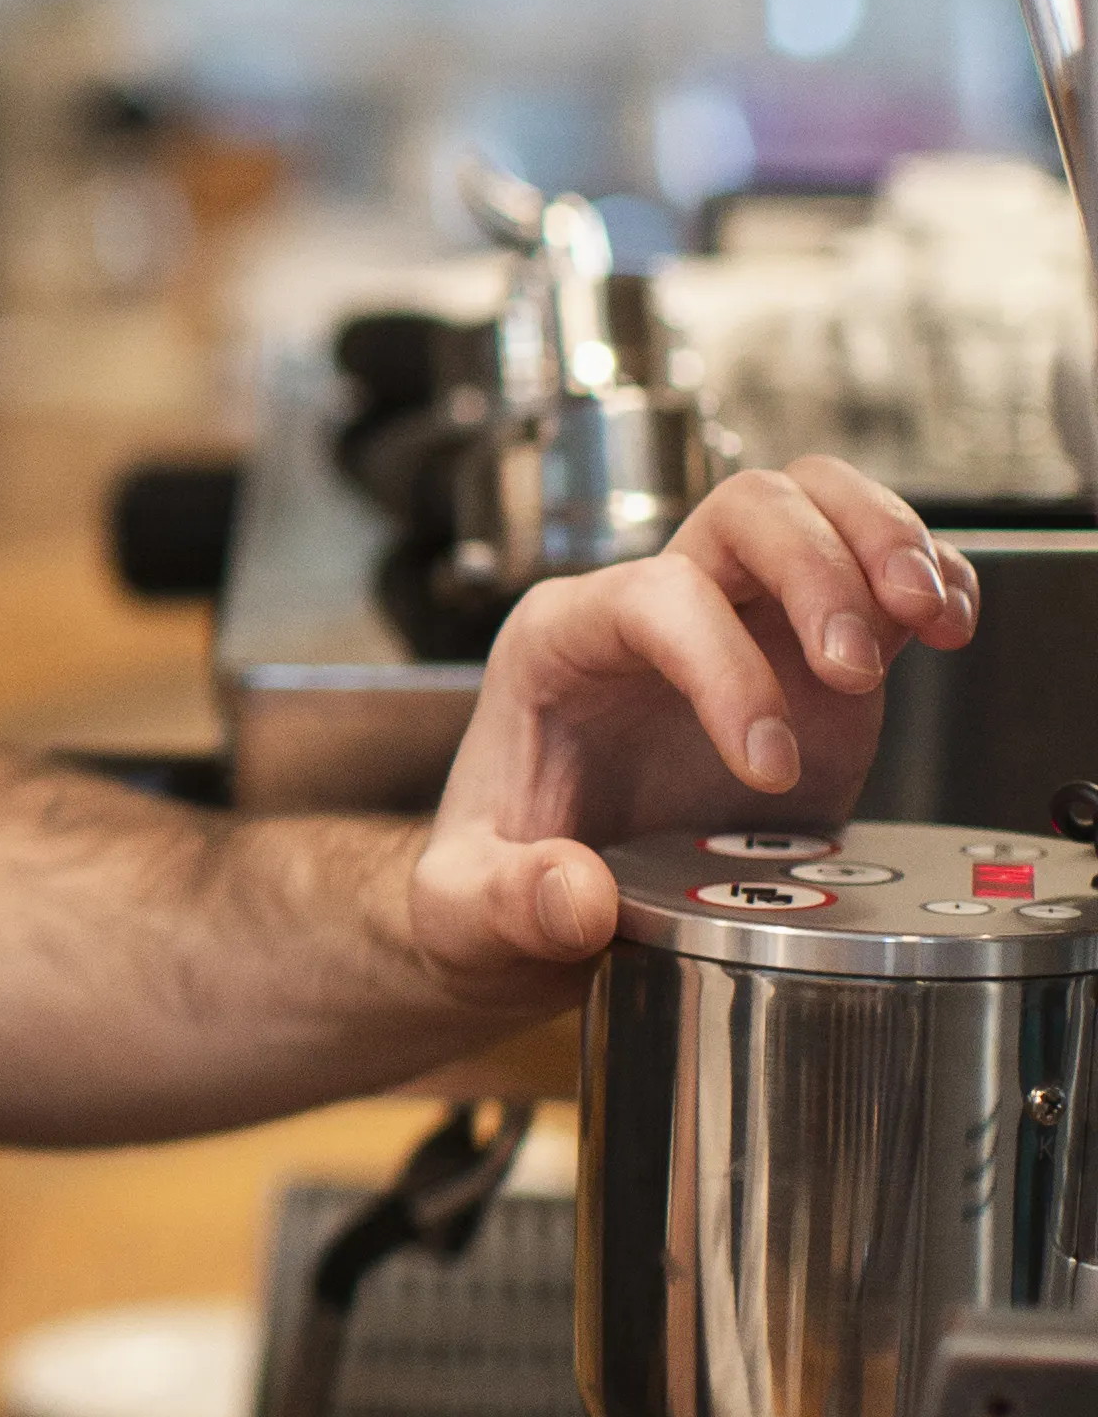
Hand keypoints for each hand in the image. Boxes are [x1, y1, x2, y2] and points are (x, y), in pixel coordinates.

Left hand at [409, 455, 976, 996]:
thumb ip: (504, 903)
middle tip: (853, 673)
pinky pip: (871, 567)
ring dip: (885, 540)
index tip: (765, 765)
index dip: (723, 664)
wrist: (536, 896)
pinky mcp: (806, 655)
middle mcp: (652, 609)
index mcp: (561, 641)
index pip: (655, 597)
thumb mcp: (464, 910)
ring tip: (929, 618)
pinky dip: (926, 573)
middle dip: (817, 570)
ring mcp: (737, 622)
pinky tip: (951, 625)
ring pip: (812, 505)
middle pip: (746, 510)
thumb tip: (576, 895)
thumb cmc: (498, 881)